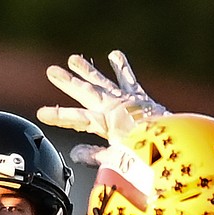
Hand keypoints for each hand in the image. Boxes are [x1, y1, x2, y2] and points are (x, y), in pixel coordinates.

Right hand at [37, 50, 166, 143]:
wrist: (173, 142)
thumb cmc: (145, 154)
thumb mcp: (118, 159)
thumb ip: (95, 155)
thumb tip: (75, 153)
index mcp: (107, 123)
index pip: (77, 118)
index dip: (58, 115)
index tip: (41, 113)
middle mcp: (115, 107)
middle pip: (86, 92)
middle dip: (67, 82)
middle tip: (51, 70)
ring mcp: (127, 99)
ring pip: (102, 82)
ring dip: (87, 70)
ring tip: (74, 59)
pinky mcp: (139, 97)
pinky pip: (128, 80)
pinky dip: (121, 68)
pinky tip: (114, 55)